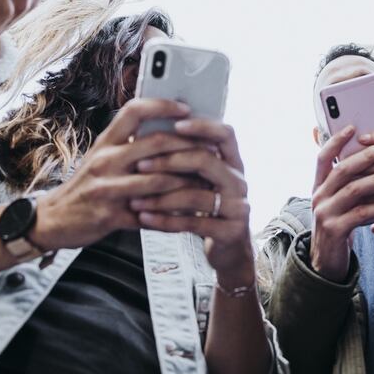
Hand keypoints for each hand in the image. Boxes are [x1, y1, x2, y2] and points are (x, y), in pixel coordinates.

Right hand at [31, 99, 199, 250]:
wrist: (52, 220)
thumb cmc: (85, 186)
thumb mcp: (101, 157)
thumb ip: (128, 143)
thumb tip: (167, 129)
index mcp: (105, 142)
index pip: (134, 110)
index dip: (162, 105)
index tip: (186, 107)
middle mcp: (105, 160)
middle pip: (154, 143)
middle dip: (188, 146)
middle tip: (211, 149)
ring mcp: (107, 188)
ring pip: (157, 180)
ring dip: (187, 181)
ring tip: (207, 182)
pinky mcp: (110, 216)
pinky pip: (150, 215)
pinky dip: (173, 216)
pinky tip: (189, 215)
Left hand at [130, 119, 256, 286]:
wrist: (229, 249)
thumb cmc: (207, 208)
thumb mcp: (203, 181)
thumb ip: (187, 161)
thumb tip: (149, 134)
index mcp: (233, 163)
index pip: (225, 134)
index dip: (202, 126)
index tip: (175, 124)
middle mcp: (239, 181)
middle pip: (207, 160)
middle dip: (170, 161)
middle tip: (140, 164)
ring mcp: (238, 207)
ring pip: (196, 195)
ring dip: (161, 197)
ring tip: (134, 199)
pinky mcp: (230, 231)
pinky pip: (193, 223)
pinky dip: (166, 220)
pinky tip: (144, 218)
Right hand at [309, 126, 373, 281]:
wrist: (327, 261)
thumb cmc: (340, 225)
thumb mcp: (339, 202)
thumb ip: (348, 183)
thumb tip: (371, 157)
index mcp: (318, 186)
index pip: (323, 157)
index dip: (336, 141)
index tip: (352, 127)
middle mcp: (318, 197)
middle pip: (342, 170)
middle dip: (366, 156)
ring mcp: (324, 214)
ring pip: (353, 190)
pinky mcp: (335, 230)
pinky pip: (361, 213)